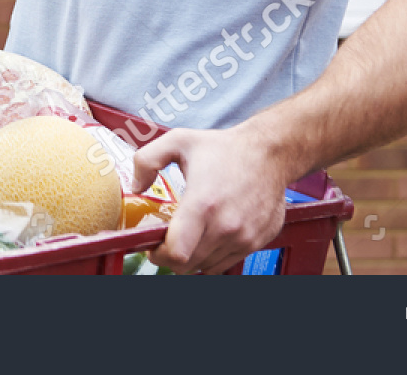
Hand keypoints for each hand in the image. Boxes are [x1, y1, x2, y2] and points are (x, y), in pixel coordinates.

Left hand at [130, 123, 288, 274]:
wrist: (270, 153)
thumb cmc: (225, 148)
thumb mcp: (178, 140)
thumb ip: (146, 160)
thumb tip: (136, 186)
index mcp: (203, 203)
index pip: (177, 253)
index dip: (158, 255)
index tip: (152, 245)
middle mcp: (226, 226)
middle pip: (188, 265)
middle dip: (170, 258)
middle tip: (166, 241)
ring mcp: (244, 237)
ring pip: (207, 267)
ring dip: (192, 258)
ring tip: (188, 236)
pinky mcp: (257, 242)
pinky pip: (227, 263)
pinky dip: (212, 256)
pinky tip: (208, 236)